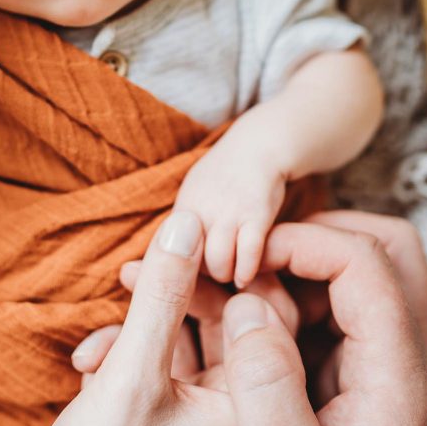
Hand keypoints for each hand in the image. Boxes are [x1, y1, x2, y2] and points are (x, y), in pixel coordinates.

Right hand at [0, 210, 241, 425]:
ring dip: (140, 330)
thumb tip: (188, 221)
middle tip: (131, 271)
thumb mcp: (132, 377)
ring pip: (184, 344)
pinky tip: (89, 367)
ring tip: (96, 340)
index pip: (269, 313)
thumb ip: (162, 296)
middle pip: (224, 323)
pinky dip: (126, 360)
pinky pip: (159, 371)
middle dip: (175, 295)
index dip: (231, 268)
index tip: (185, 242)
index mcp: (254, 409)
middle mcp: (237, 417)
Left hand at [175, 111, 286, 286]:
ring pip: (218, 264)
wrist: (257, 146)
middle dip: (205, 277)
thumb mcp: (194, 195)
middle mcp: (201, 211)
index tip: (193, 279)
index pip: (171, 256)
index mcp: (183, 209)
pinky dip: (247, 271)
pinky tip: (249, 275)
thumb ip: (184, 224)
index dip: (182, 271)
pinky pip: (248, 255)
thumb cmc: (225, 176)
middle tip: (217, 279)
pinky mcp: (256, 215)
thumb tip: (169, 254)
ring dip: (227, 276)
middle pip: (193, 265)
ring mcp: (228, 213)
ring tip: (234, 276)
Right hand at [223, 216, 426, 425]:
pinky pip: (344, 314)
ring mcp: (390, 375)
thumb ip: (266, 388)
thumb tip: (248, 307)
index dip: (303, 243)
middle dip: (320, 235)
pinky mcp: (367, 388)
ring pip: (369, 277)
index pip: (367, 265)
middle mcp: (404, 367)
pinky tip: (258, 330)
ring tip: (252, 292)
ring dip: (310, 267)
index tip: (247, 261)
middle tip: (260, 259)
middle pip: (389, 252)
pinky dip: (302, 302)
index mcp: (396, 381)